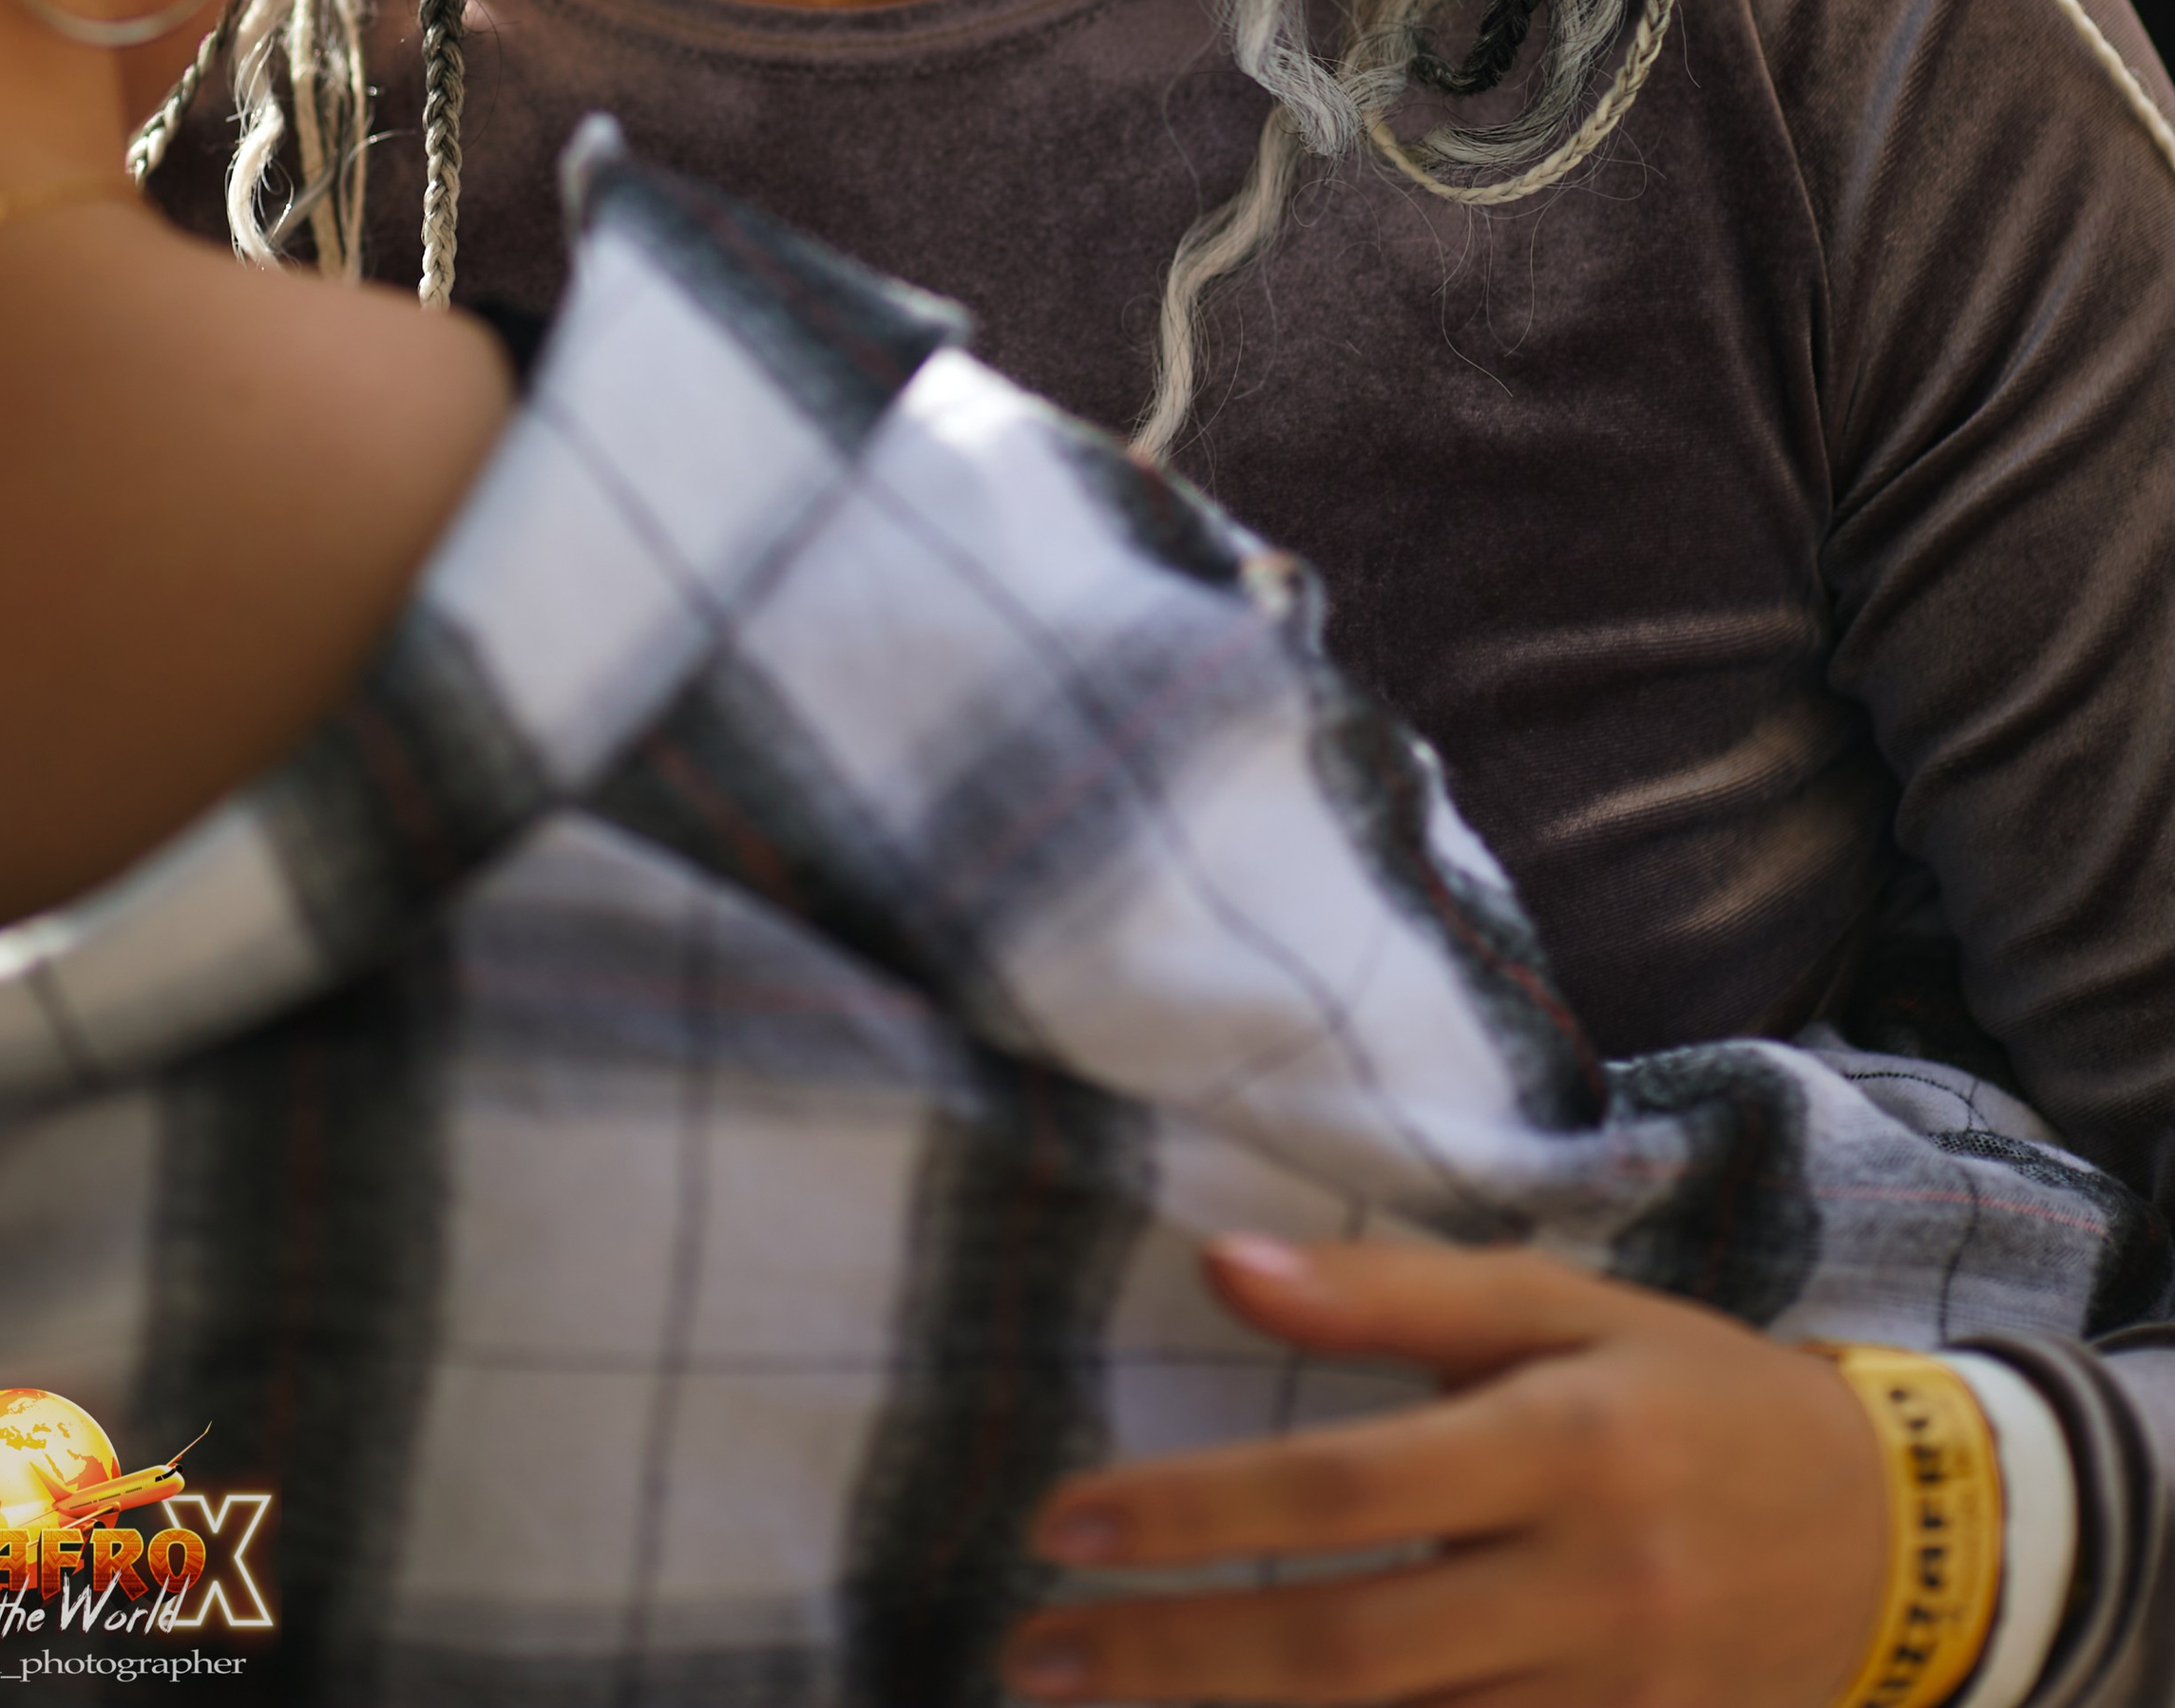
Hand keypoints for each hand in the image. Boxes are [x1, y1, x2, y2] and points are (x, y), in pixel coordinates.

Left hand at [1003, 1236, 1888, 1706]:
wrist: (1893, 1537)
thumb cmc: (1689, 1390)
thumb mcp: (1560, 1306)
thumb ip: (1387, 1295)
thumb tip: (1220, 1265)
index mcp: (1565, 1442)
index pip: (1346, 1488)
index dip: (1198, 1512)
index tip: (1063, 1525)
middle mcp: (1584, 1587)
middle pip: (1348, 1650)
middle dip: (1175, 1661)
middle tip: (1035, 1652)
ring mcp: (1606, 1702)